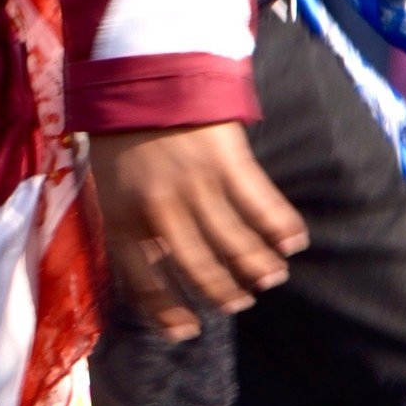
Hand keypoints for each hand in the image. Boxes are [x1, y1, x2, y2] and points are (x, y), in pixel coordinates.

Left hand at [90, 121, 307, 341]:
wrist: (142, 73)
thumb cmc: (123, 134)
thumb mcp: (111, 184)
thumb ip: (133, 225)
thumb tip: (159, 268)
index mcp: (121, 217)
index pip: (143, 282)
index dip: (167, 312)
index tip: (188, 331)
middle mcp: (158, 208)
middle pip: (197, 269)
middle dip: (224, 293)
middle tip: (241, 302)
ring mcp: (194, 185)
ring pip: (234, 244)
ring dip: (258, 268)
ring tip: (271, 278)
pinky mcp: (226, 160)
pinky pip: (261, 204)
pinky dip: (281, 228)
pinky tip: (294, 242)